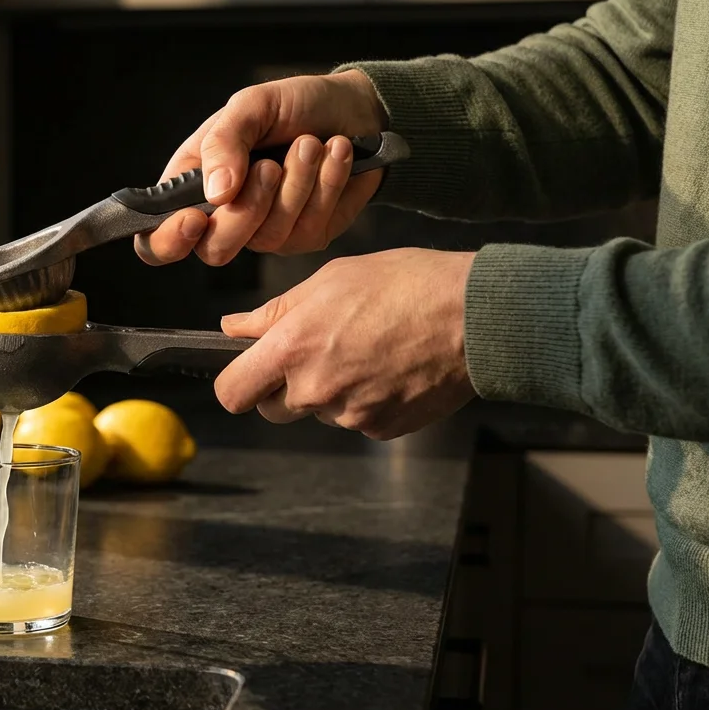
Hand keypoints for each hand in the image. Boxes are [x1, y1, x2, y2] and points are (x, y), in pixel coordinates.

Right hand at [137, 70, 387, 265]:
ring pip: (270, 238)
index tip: (195, 218)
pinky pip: (311, 229)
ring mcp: (267, 232)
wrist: (354, 108)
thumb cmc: (293, 104)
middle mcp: (224, 217)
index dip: (168, 240)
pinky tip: (336, 154)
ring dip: (297, 183)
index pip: (157, 239)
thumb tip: (216, 193)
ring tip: (311, 143)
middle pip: (215, 250)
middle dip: (248, 208)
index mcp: (192, 187)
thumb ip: (224, 142)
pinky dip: (327, 185)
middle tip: (271, 165)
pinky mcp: (308, 236)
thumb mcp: (252, 105)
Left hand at [214, 249, 477, 440]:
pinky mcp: (381, 429)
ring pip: (318, 413)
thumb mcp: (329, 280)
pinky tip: (390, 367)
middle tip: (317, 351)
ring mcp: (349, 415)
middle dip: (283, 387)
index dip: (236, 383)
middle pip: (272, 409)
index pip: (232, 393)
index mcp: (292, 349)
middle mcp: (315, 390)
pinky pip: (355, 420)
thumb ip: (274, 313)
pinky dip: (364, 400)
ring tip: (366, 349)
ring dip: (329, 391)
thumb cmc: (405, 284)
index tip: (248, 371)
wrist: (476, 315)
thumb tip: (232, 329)